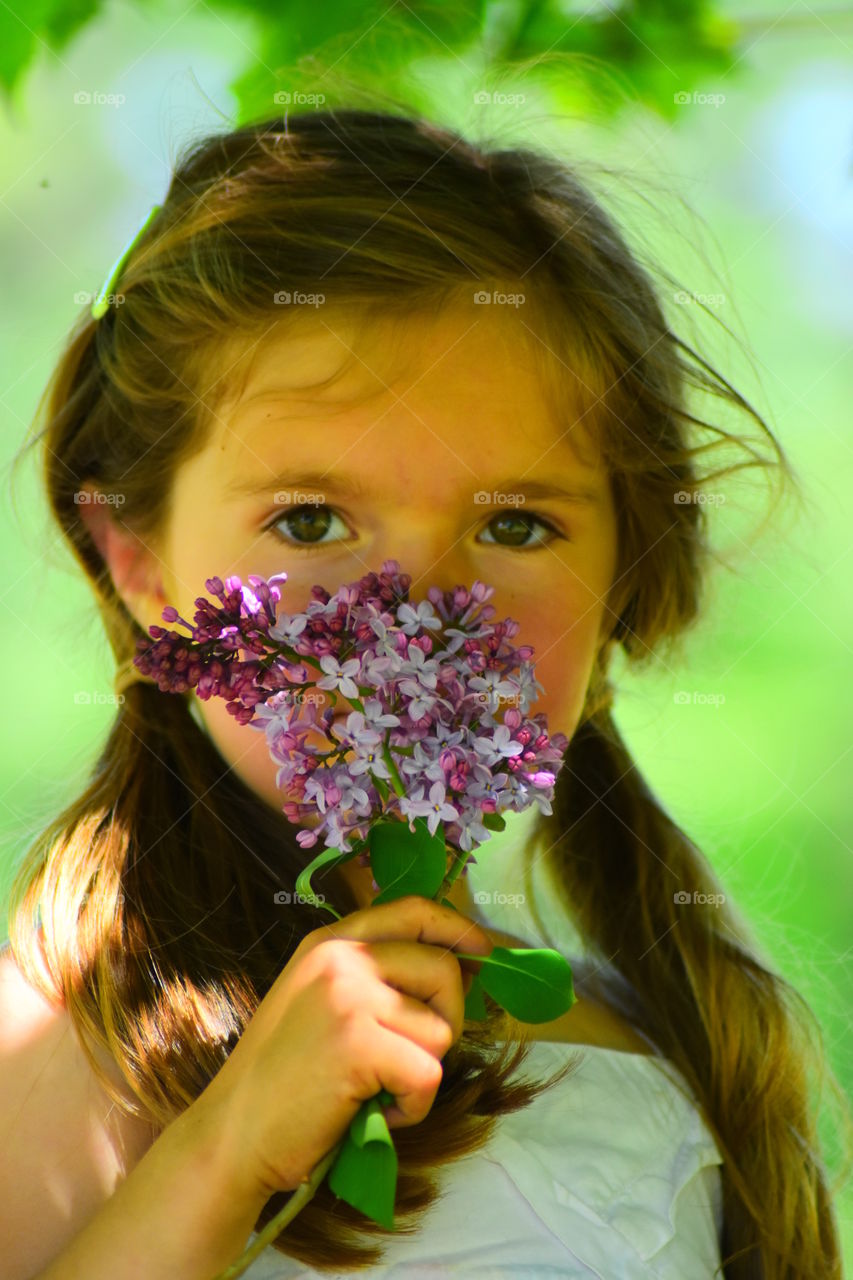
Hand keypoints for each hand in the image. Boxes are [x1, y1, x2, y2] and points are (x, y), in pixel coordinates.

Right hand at [189, 895, 493, 1204]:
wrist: (233, 1134)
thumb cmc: (283, 1078)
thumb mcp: (318, 1001)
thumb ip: (370, 975)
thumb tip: (454, 967)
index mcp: (331, 942)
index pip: (413, 910)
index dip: (456, 927)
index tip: (480, 951)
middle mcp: (341, 958)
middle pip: (443, 969)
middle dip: (446, 1020)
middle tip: (408, 1058)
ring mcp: (348, 997)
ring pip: (441, 1029)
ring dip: (420, 1072)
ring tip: (374, 1088)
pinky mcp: (359, 1043)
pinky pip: (428, 1073)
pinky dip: (412, 1107)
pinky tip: (372, 1111)